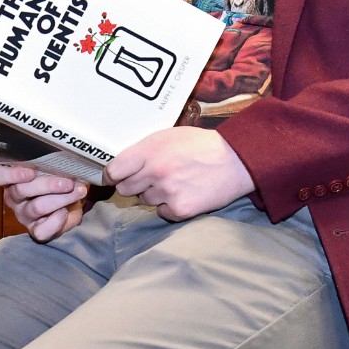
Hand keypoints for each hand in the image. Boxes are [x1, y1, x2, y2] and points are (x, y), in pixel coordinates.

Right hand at [0, 163, 87, 241]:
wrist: (72, 201)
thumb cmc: (59, 178)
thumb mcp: (54, 166)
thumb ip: (52, 161)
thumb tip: (66, 158)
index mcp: (12, 178)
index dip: (11, 174)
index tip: (31, 172)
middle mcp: (14, 197)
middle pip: (21, 190)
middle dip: (48, 185)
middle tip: (68, 182)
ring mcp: (24, 215)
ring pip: (36, 207)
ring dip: (61, 199)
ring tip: (78, 191)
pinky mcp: (36, 231)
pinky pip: (42, 230)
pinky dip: (56, 221)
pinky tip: (66, 212)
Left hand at [105, 127, 255, 221]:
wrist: (235, 160)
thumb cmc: (201, 145)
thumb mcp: (169, 136)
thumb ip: (144, 149)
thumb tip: (122, 164)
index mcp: (150, 150)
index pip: (114, 170)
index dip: (112, 175)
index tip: (115, 177)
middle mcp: (155, 171)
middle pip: (125, 188)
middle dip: (134, 184)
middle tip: (152, 178)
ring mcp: (167, 192)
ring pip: (144, 200)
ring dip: (154, 194)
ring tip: (175, 182)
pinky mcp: (180, 209)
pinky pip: (162, 212)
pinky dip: (170, 207)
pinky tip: (184, 193)